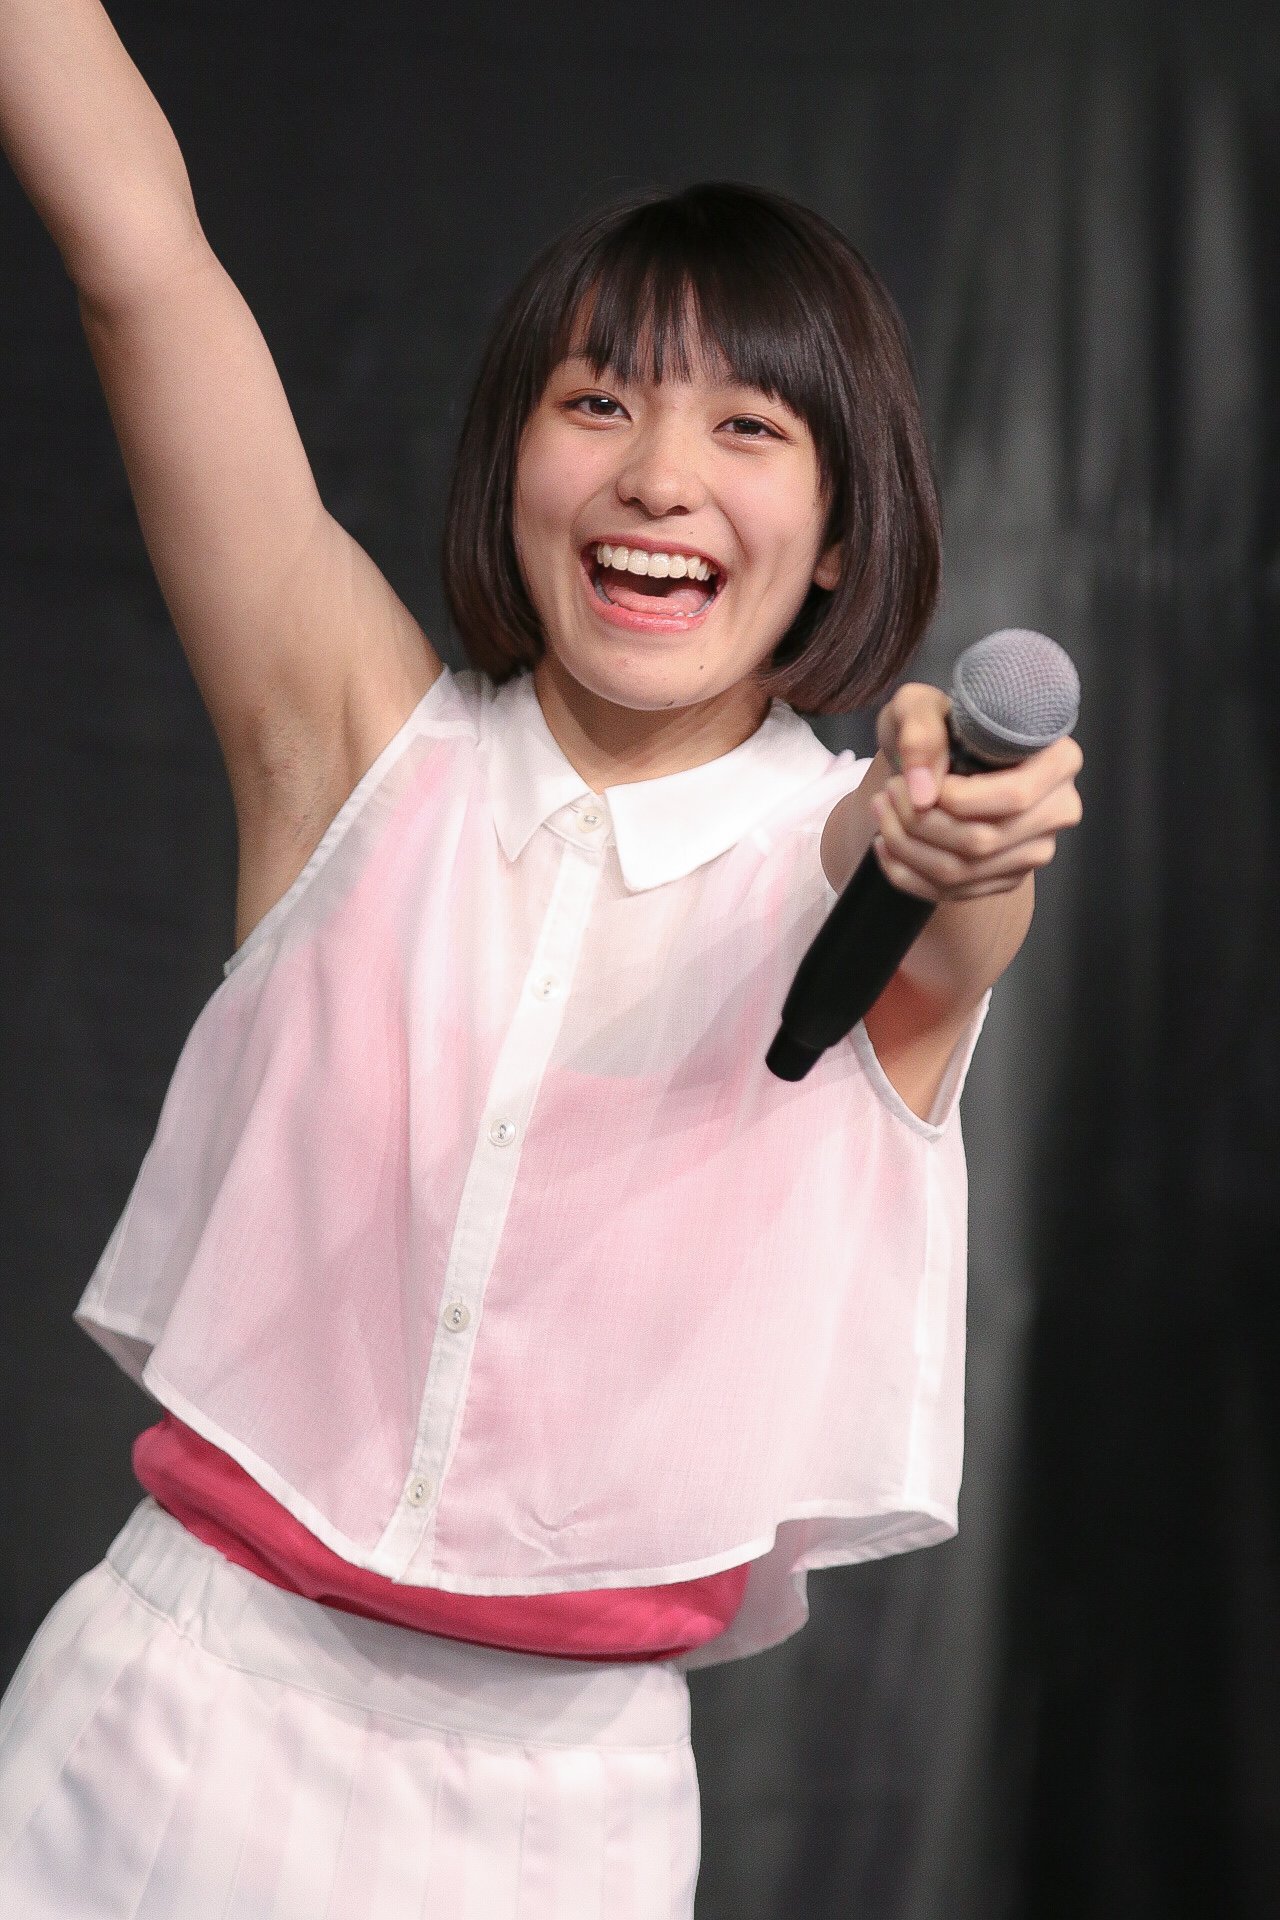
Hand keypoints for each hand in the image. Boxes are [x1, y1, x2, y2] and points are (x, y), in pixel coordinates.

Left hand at [872, 683, 1083, 902]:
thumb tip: (924, 792)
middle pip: (983, 841)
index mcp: (1059, 761)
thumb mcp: (921, 705)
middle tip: (888, 792)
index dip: (958, 799)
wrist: (939, 754)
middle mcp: (1058, 810)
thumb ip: (920, 732)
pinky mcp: (1005, 879)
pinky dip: (905, 873)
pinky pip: (951, 893)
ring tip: (881, 810)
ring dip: (906, 846)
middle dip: (920, 822)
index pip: (1014, 797)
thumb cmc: (938, 723)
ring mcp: (1033, 851)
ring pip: (962, 872)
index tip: (917, 782)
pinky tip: (885, 843)